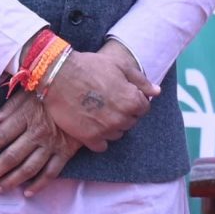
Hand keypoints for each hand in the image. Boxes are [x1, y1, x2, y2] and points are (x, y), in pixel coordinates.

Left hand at [0, 87, 77, 195]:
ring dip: (11, 180)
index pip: (0, 137)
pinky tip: (27, 191)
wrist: (90, 95)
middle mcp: (37, 133)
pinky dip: (39, 184)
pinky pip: (52, 172)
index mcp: (26, 117)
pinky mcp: (67, 152)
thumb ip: (11, 107)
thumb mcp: (31, 93)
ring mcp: (53, 144)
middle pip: (11, 156)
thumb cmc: (57, 92)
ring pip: (29, 168)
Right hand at [40, 39, 155, 153]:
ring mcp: (105, 129)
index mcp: (132, 101)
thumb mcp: (120, 67)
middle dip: (123, 113)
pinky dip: (98, 139)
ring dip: (111, 126)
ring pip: (117, 134)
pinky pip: (101, 146)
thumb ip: (141, 82)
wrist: (58, 74)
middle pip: (130, 122)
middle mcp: (122, 118)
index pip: (143, 109)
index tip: (119, 95)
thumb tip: (156, 92)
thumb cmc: (90, 67)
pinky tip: (91, 126)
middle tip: (107, 103)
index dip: (132, 101)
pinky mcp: (88, 137)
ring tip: (97, 113)